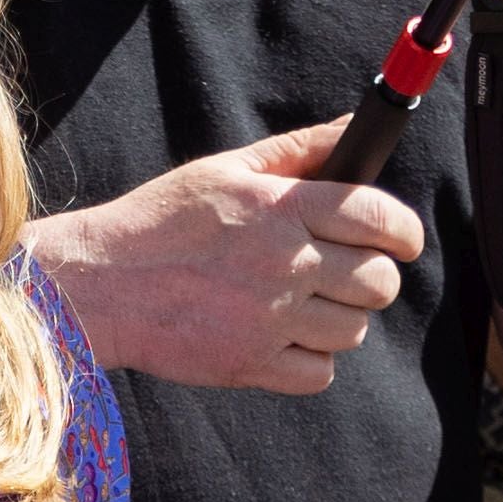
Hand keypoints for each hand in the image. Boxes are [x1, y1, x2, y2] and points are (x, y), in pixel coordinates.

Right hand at [30, 119, 421, 393]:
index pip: (379, 218)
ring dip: (339, 319)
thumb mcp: (227, 169)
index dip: (404, 232)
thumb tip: (355, 128)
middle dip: (372, 278)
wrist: (98, 285)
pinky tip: (280, 338)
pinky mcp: (250, 364)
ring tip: (302, 306)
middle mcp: (283, 263)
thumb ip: (298, 151)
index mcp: (282, 208)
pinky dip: (309, 360)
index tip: (402, 241)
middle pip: (379, 282)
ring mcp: (269, 319)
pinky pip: (319, 373)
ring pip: (353, 331)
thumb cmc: (161, 222)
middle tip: (345, 274)